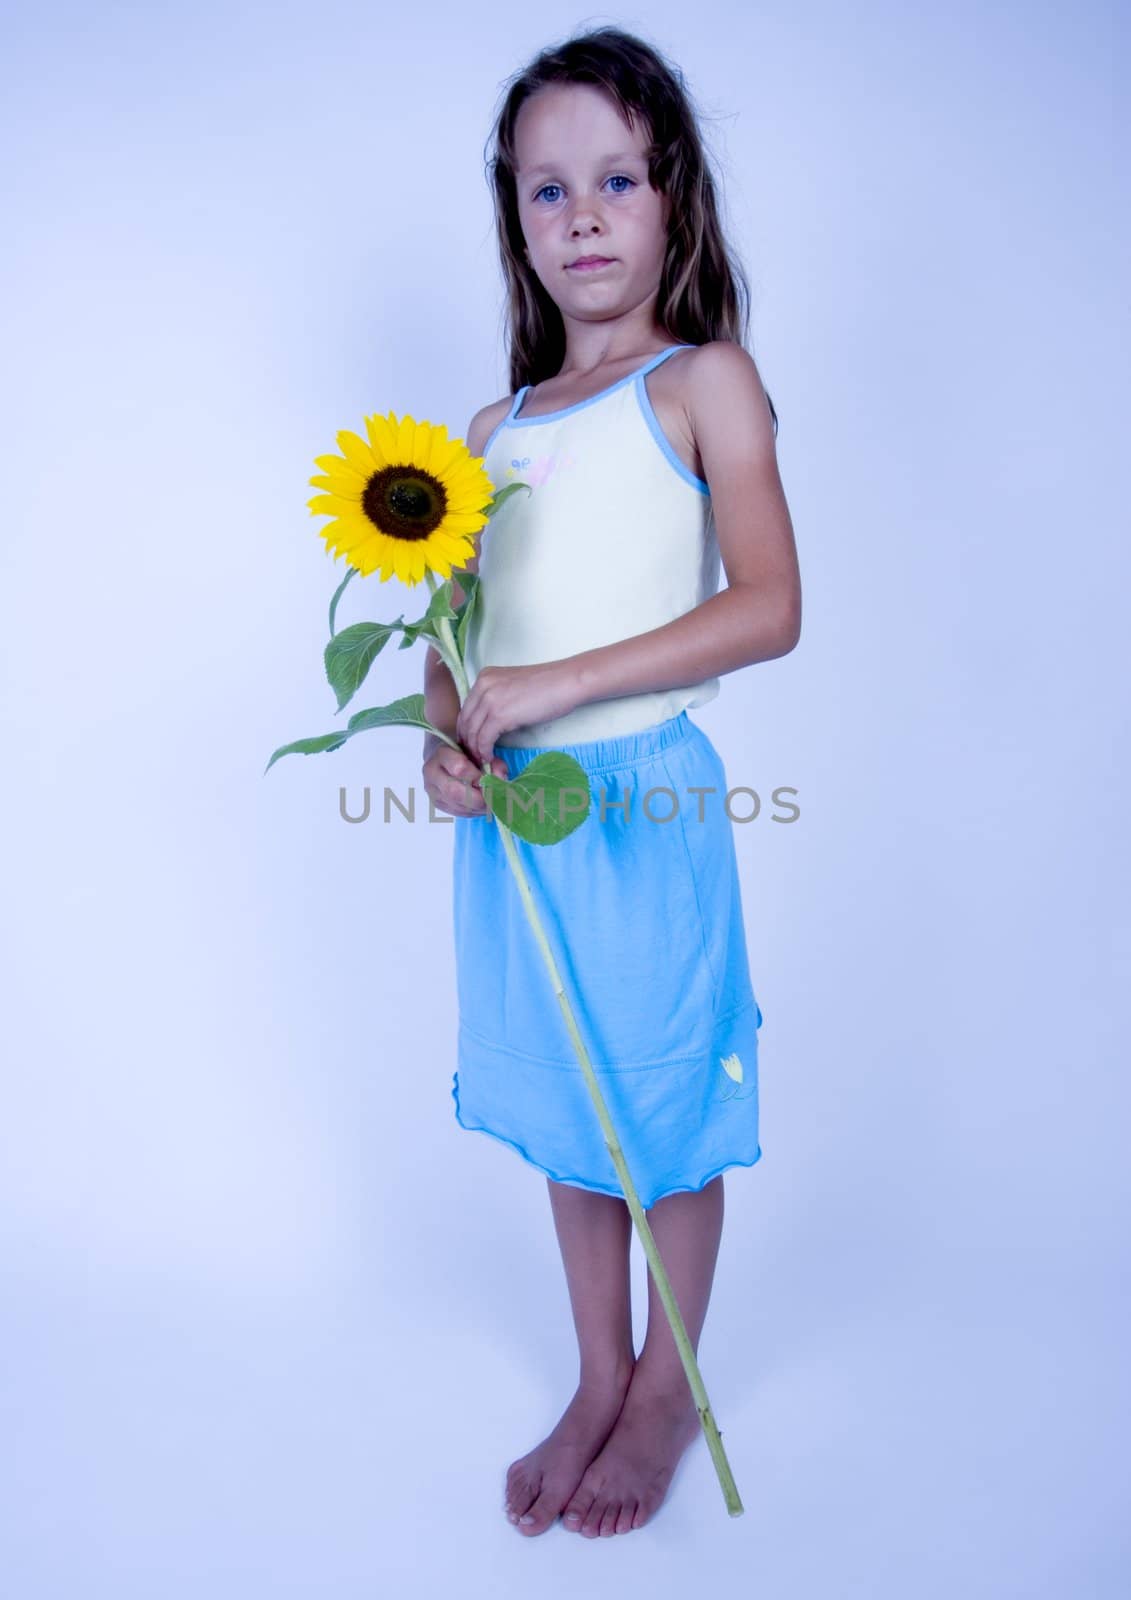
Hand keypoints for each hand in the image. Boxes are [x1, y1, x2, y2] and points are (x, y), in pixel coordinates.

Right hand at [422, 739, 508, 817]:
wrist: (445, 759)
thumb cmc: (464, 753)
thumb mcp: (480, 752)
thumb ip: (492, 763)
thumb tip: (501, 780)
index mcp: (441, 754)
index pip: (459, 768)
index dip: (477, 777)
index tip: (488, 779)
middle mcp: (432, 773)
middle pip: (455, 792)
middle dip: (478, 797)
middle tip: (492, 796)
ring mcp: (432, 790)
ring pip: (457, 805)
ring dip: (478, 807)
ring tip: (490, 802)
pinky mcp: (438, 804)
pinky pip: (458, 812)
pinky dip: (474, 811)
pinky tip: (482, 806)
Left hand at [456, 662, 578, 765]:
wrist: (566, 682)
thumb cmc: (548, 686)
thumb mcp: (513, 688)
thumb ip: (497, 699)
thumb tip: (489, 723)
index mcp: (484, 677)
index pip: (466, 708)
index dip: (466, 729)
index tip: (471, 743)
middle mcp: (482, 685)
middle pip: (465, 721)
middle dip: (467, 741)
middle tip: (473, 756)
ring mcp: (489, 699)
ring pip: (472, 732)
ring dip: (475, 750)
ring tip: (482, 760)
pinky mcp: (499, 715)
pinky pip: (484, 739)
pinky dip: (484, 751)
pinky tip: (490, 757)